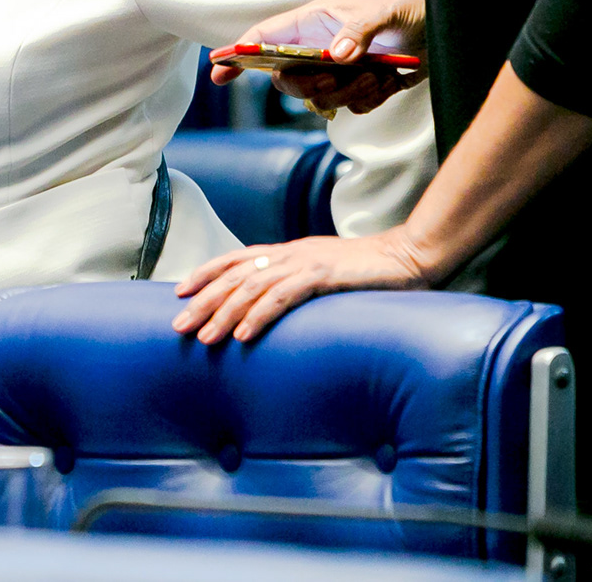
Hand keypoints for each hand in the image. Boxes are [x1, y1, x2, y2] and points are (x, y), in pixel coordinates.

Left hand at [170, 232, 436, 341]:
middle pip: (234, 275)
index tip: (179, 293)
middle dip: (203, 301)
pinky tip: (243, 334)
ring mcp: (306, 263)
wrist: (412, 255)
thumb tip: (276, 305)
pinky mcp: (326, 276)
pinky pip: (284, 296)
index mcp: (288, 252)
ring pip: (252, 287)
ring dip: (224, 313)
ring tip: (205, 338)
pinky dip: (260, 315)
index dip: (205, 274)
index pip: (235, 259)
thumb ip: (301, 284)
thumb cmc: (372, 271)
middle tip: (179, 326)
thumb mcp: (326, 274)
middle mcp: (290, 254)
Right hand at [213, 0, 425, 112]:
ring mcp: (339, 70)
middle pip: (286, 78)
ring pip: (319, 97)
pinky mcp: (360, 87)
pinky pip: (350, 106)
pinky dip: (369, 100)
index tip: (219, 72)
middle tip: (331, 79)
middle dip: (307, 85)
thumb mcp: (387, 11)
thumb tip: (334, 56)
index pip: (264, 37)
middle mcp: (320, 48)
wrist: (449, 28)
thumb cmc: (414, 7)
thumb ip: (359, 30)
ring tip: (377, 76)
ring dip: (347, 93)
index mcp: (314, 22)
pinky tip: (389, 81)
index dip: (238, 54)